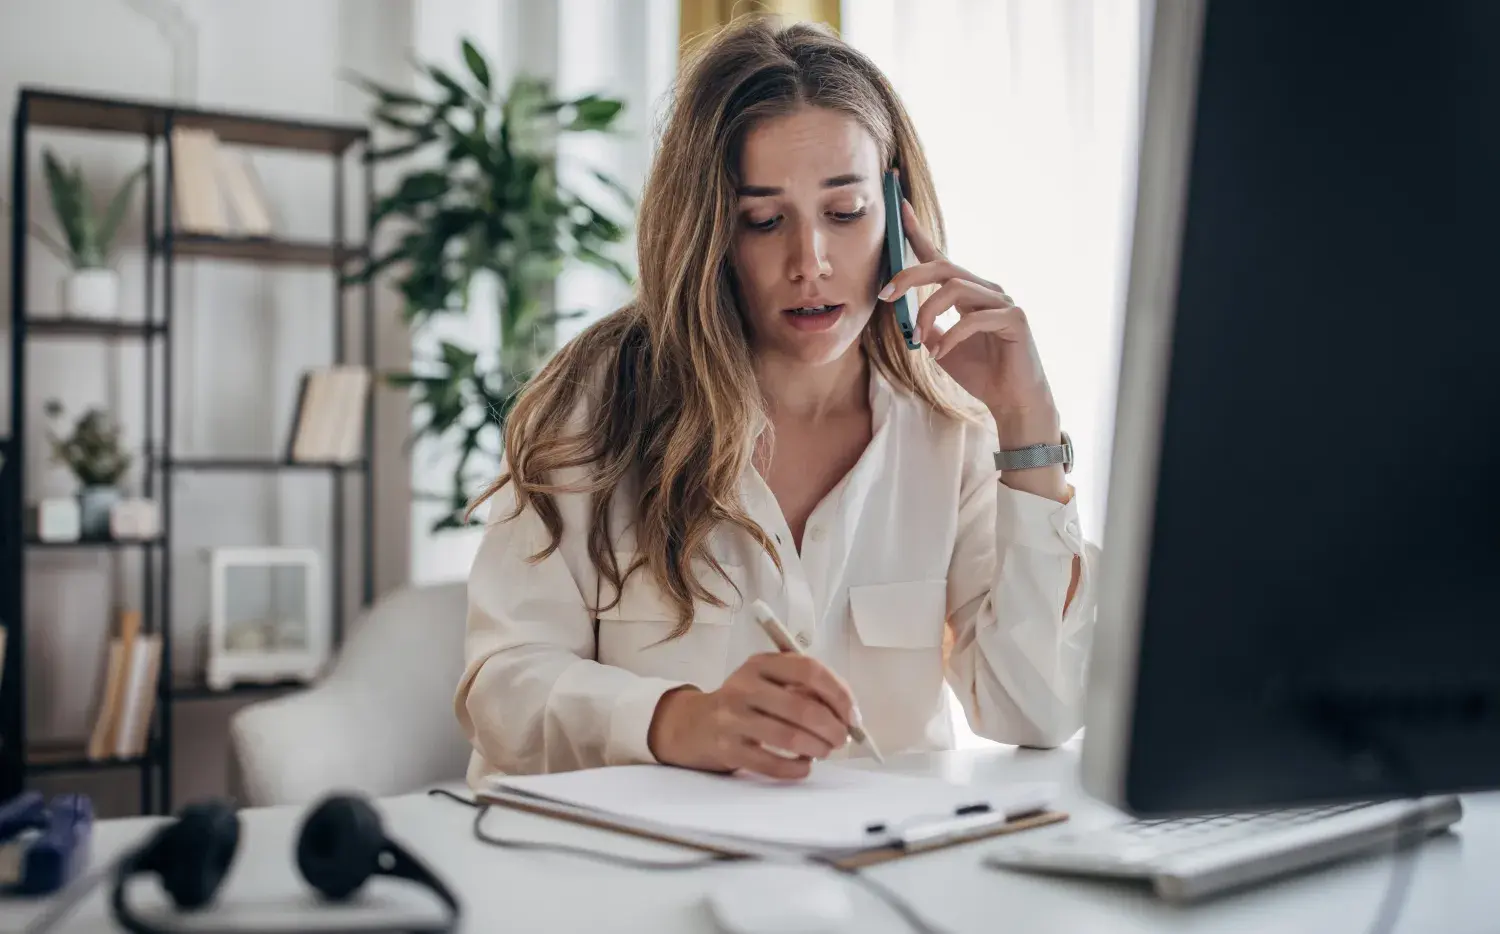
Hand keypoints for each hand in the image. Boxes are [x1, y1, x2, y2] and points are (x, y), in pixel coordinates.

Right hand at [647, 653, 855, 779]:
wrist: (694, 725)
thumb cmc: (746, 703)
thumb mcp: (768, 682)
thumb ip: (804, 689)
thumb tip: (848, 715)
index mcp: (761, 663)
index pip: (809, 671)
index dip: (839, 694)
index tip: (853, 715)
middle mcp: (745, 686)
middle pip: (803, 707)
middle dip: (832, 728)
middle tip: (841, 739)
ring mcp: (733, 718)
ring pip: (790, 737)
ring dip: (817, 749)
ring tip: (824, 751)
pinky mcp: (727, 748)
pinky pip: (772, 763)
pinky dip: (796, 768)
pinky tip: (804, 766)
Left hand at [879, 197, 1057, 424]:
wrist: (1012, 400)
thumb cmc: (982, 373)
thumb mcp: (941, 348)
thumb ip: (926, 328)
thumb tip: (902, 316)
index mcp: (968, 294)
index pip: (940, 259)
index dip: (918, 233)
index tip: (899, 208)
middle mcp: (986, 291)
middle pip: (944, 268)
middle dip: (910, 276)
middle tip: (884, 295)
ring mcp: (1003, 302)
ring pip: (955, 289)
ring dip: (929, 313)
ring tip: (918, 341)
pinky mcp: (1014, 319)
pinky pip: (974, 318)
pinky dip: (951, 336)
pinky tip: (940, 354)